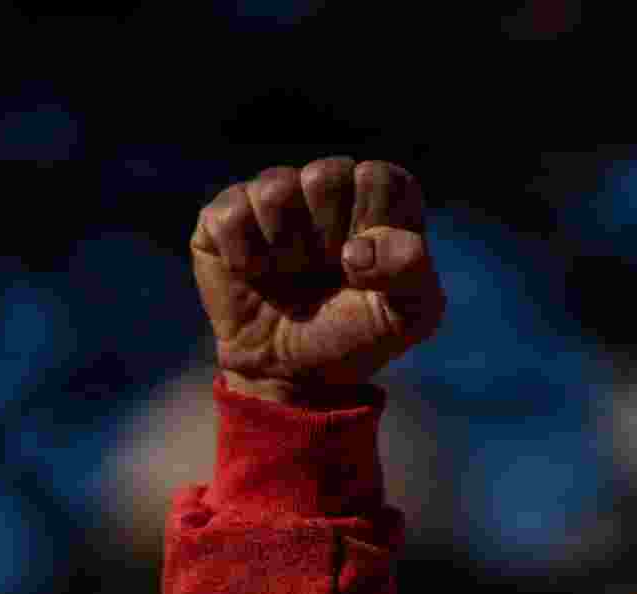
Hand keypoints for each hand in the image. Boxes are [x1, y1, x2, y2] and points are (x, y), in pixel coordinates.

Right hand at [191, 157, 445, 405]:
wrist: (294, 375)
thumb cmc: (355, 336)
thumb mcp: (410, 315)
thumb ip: (411, 268)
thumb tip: (356, 249)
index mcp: (377, 202)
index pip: (380, 177)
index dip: (372, 225)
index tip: (363, 267)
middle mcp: (325, 190)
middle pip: (326, 175)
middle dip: (326, 235)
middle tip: (324, 271)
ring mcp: (272, 201)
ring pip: (276, 188)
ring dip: (285, 246)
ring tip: (290, 274)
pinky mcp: (225, 219)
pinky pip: (230, 211)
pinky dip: (242, 254)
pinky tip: (254, 275)